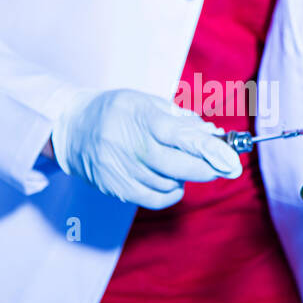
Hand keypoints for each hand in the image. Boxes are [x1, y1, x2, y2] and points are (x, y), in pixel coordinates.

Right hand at [51, 88, 240, 208]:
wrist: (72, 129)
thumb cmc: (115, 112)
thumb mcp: (146, 102)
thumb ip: (181, 120)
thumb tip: (213, 137)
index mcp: (138, 117)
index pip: (177, 135)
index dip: (207, 148)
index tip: (230, 157)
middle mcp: (127, 144)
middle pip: (176, 165)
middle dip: (206, 168)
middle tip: (222, 165)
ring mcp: (120, 169)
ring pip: (167, 183)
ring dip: (185, 177)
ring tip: (181, 163)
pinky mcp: (116, 188)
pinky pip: (154, 199)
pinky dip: (171, 193)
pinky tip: (171, 181)